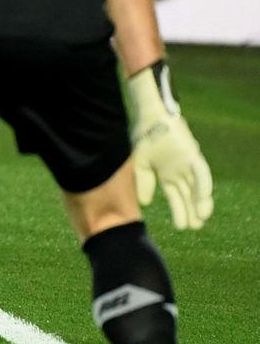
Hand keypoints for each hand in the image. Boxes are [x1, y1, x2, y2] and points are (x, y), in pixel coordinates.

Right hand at [125, 61, 213, 229]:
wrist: (148, 116)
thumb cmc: (142, 136)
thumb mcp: (139, 163)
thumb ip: (143, 182)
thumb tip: (146, 203)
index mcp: (167, 174)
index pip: (176, 197)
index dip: (180, 211)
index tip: (181, 226)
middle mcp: (180, 171)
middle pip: (188, 195)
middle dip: (191, 211)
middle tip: (194, 227)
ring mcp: (188, 164)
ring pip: (197, 187)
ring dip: (200, 202)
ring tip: (200, 217)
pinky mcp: (193, 155)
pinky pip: (201, 173)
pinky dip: (203, 186)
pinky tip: (202, 199)